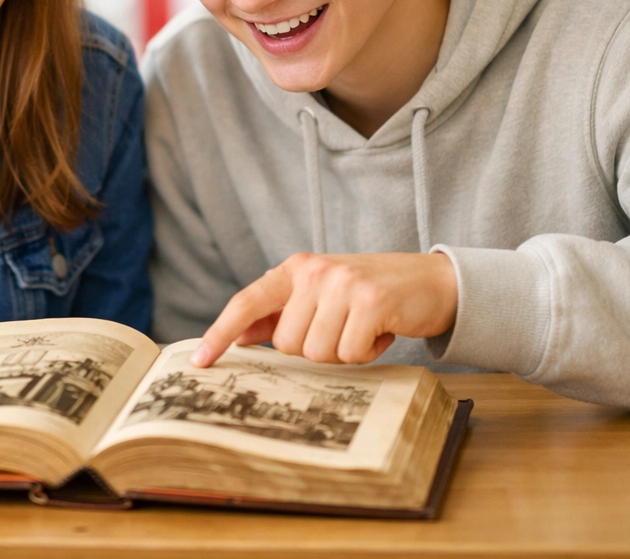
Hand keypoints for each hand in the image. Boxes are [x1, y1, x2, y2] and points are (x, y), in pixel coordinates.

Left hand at [190, 252, 457, 367]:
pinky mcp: (370, 301)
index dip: (220, 331)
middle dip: (314, 348)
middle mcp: (313, 271)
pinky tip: (381, 331)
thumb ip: (280, 314)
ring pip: (317, 353)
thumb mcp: (320, 296)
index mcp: (295, 268)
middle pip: (286, 343)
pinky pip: (351, 353)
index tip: (200, 361)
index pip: (247, 301)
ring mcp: (342, 284)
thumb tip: (238, 336)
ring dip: (343, 352)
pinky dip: (367, 353)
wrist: (429, 281)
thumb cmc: (368, 294)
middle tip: (342, 329)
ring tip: (362, 328)